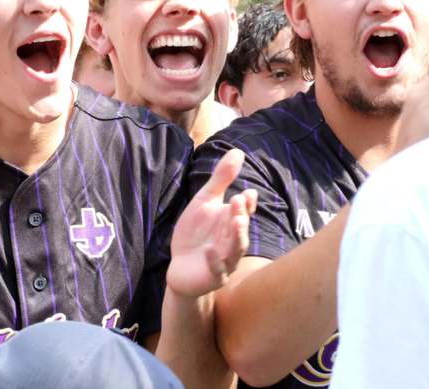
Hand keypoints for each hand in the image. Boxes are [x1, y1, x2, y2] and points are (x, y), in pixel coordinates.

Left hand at [167, 149, 257, 297]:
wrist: (181, 266)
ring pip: (235, 250)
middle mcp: (233, 241)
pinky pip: (218, 270)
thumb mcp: (204, 202)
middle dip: (240, 215)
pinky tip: (209, 250)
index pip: (244, 211)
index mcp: (232, 222)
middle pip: (240, 228)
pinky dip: (215, 261)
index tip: (248, 192)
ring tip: (236, 221)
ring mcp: (226, 260)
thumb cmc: (195, 233)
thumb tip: (238, 151)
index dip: (247, 203)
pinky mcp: (214, 276)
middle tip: (237, 200)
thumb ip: (221, 179)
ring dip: (236, 236)